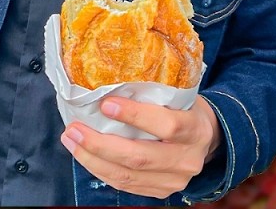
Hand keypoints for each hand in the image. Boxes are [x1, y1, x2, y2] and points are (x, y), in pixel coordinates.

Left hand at [60, 96, 222, 198]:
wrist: (206, 138)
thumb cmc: (182, 109)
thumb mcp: (176, 95)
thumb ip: (149, 94)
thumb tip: (103, 83)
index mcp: (194, 130)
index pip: (167, 125)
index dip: (135, 116)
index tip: (105, 104)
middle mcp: (187, 159)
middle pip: (140, 157)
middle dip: (100, 144)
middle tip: (73, 129)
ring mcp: (175, 180)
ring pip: (128, 175)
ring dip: (92, 159)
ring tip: (70, 140)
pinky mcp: (161, 191)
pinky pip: (125, 184)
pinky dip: (100, 170)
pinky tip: (83, 155)